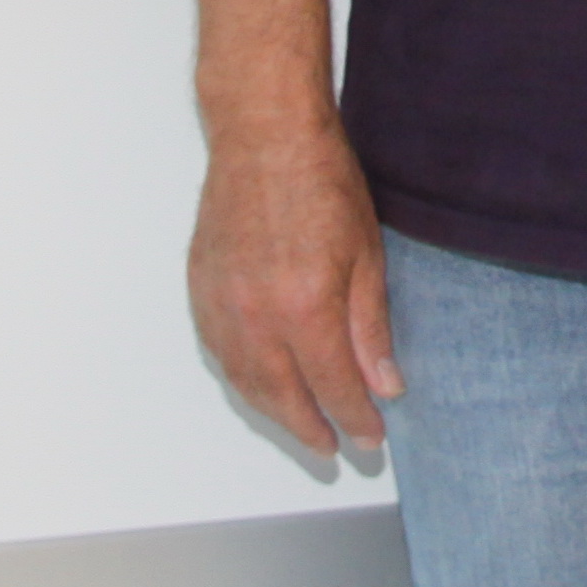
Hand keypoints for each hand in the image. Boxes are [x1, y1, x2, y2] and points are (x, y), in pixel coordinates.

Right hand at [188, 114, 399, 458]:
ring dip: (276, 412)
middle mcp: (257, 318)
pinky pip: (221, 355)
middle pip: (285, 397)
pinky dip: (244, 380)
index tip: (370, 436)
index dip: (355, 418)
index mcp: (306, 309)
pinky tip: (262, 386)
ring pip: (247, 382)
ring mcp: (223, 307)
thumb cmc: (321, 183)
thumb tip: (384, 384)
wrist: (264, 136)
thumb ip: (371, 328)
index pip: (334, 387)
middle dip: (313, 429)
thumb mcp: (367, 256)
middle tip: (337, 449)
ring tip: (303, 427)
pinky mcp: (201, 292)